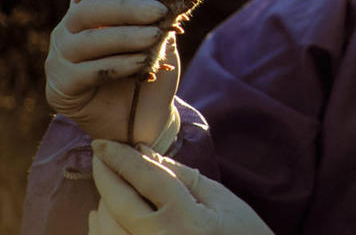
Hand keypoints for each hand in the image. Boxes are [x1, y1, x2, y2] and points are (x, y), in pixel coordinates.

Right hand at [45, 0, 178, 143]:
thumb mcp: (158, 35)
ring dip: (125, 37)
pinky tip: (142, 64)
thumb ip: (151, 8)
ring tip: (155, 38)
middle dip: (126, 8)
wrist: (144, 117)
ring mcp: (60, 58)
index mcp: (87, 10)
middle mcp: (67, 30)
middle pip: (87, 9)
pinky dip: (118, 65)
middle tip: (159, 12)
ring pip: (86, 41)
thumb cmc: (149, 70)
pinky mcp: (62, 87)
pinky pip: (87, 72)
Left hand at [89, 140, 274, 234]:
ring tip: (106, 181)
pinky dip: (101, 229)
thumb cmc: (243, 234)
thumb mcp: (220, 200)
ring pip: (107, 228)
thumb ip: (181, 176)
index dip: (122, 158)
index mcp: (186, 219)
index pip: (146, 179)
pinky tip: (104, 214)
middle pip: (118, 203)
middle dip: (105, 174)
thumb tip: (146, 152)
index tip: (103, 142)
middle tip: (100, 155)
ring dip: (102, 201)